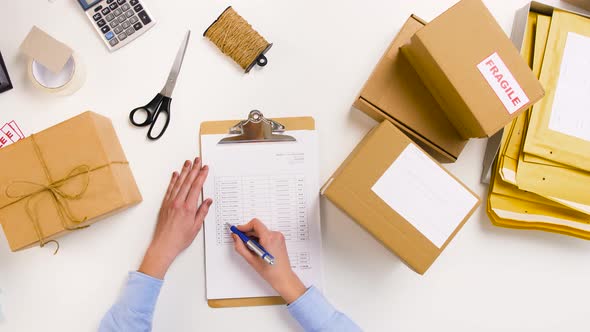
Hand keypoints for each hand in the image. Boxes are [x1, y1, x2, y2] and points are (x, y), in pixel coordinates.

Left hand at [139, 158, 211, 278]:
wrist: (163, 245)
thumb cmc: (179, 238)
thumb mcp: (196, 227)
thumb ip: (202, 212)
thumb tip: (207, 201)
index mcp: (188, 207)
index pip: (196, 187)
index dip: (201, 176)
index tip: (205, 168)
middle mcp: (178, 202)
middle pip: (188, 181)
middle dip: (194, 169)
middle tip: (198, 160)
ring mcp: (170, 202)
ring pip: (178, 183)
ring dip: (184, 171)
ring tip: (188, 163)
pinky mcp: (164, 204)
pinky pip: (170, 189)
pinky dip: (173, 180)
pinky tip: (176, 174)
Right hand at [232, 219, 306, 302]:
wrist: (283, 276)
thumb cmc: (270, 271)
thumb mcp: (251, 259)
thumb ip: (240, 246)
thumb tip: (235, 237)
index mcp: (269, 238)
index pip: (255, 223)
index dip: (244, 226)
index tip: (238, 231)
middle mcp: (275, 235)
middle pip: (257, 228)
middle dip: (248, 234)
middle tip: (241, 242)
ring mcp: (279, 236)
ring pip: (261, 232)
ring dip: (254, 238)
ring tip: (252, 250)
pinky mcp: (279, 239)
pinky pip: (266, 235)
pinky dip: (260, 239)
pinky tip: (258, 250)